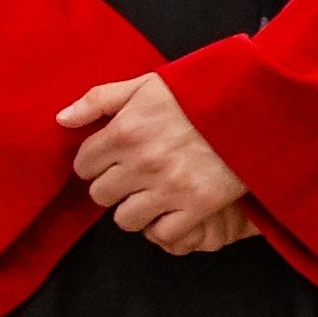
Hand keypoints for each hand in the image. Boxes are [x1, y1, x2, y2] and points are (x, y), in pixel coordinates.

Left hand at [58, 75, 249, 248]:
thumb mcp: (147, 84)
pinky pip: (163, 232)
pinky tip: (173, 208)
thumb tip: (61, 120)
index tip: (110, 161)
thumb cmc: (199, 93)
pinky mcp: (198, 205)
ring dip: (135, 209)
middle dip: (112, 187)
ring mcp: (170, 187)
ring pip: (125, 219)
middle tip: (132, 178)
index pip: (83, 164)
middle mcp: (142, 162)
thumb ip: (100, 99)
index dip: (95, 163)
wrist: (256, 106)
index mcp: (125, 130)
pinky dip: (166, 224)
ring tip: (151, 195)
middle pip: (100, 195)